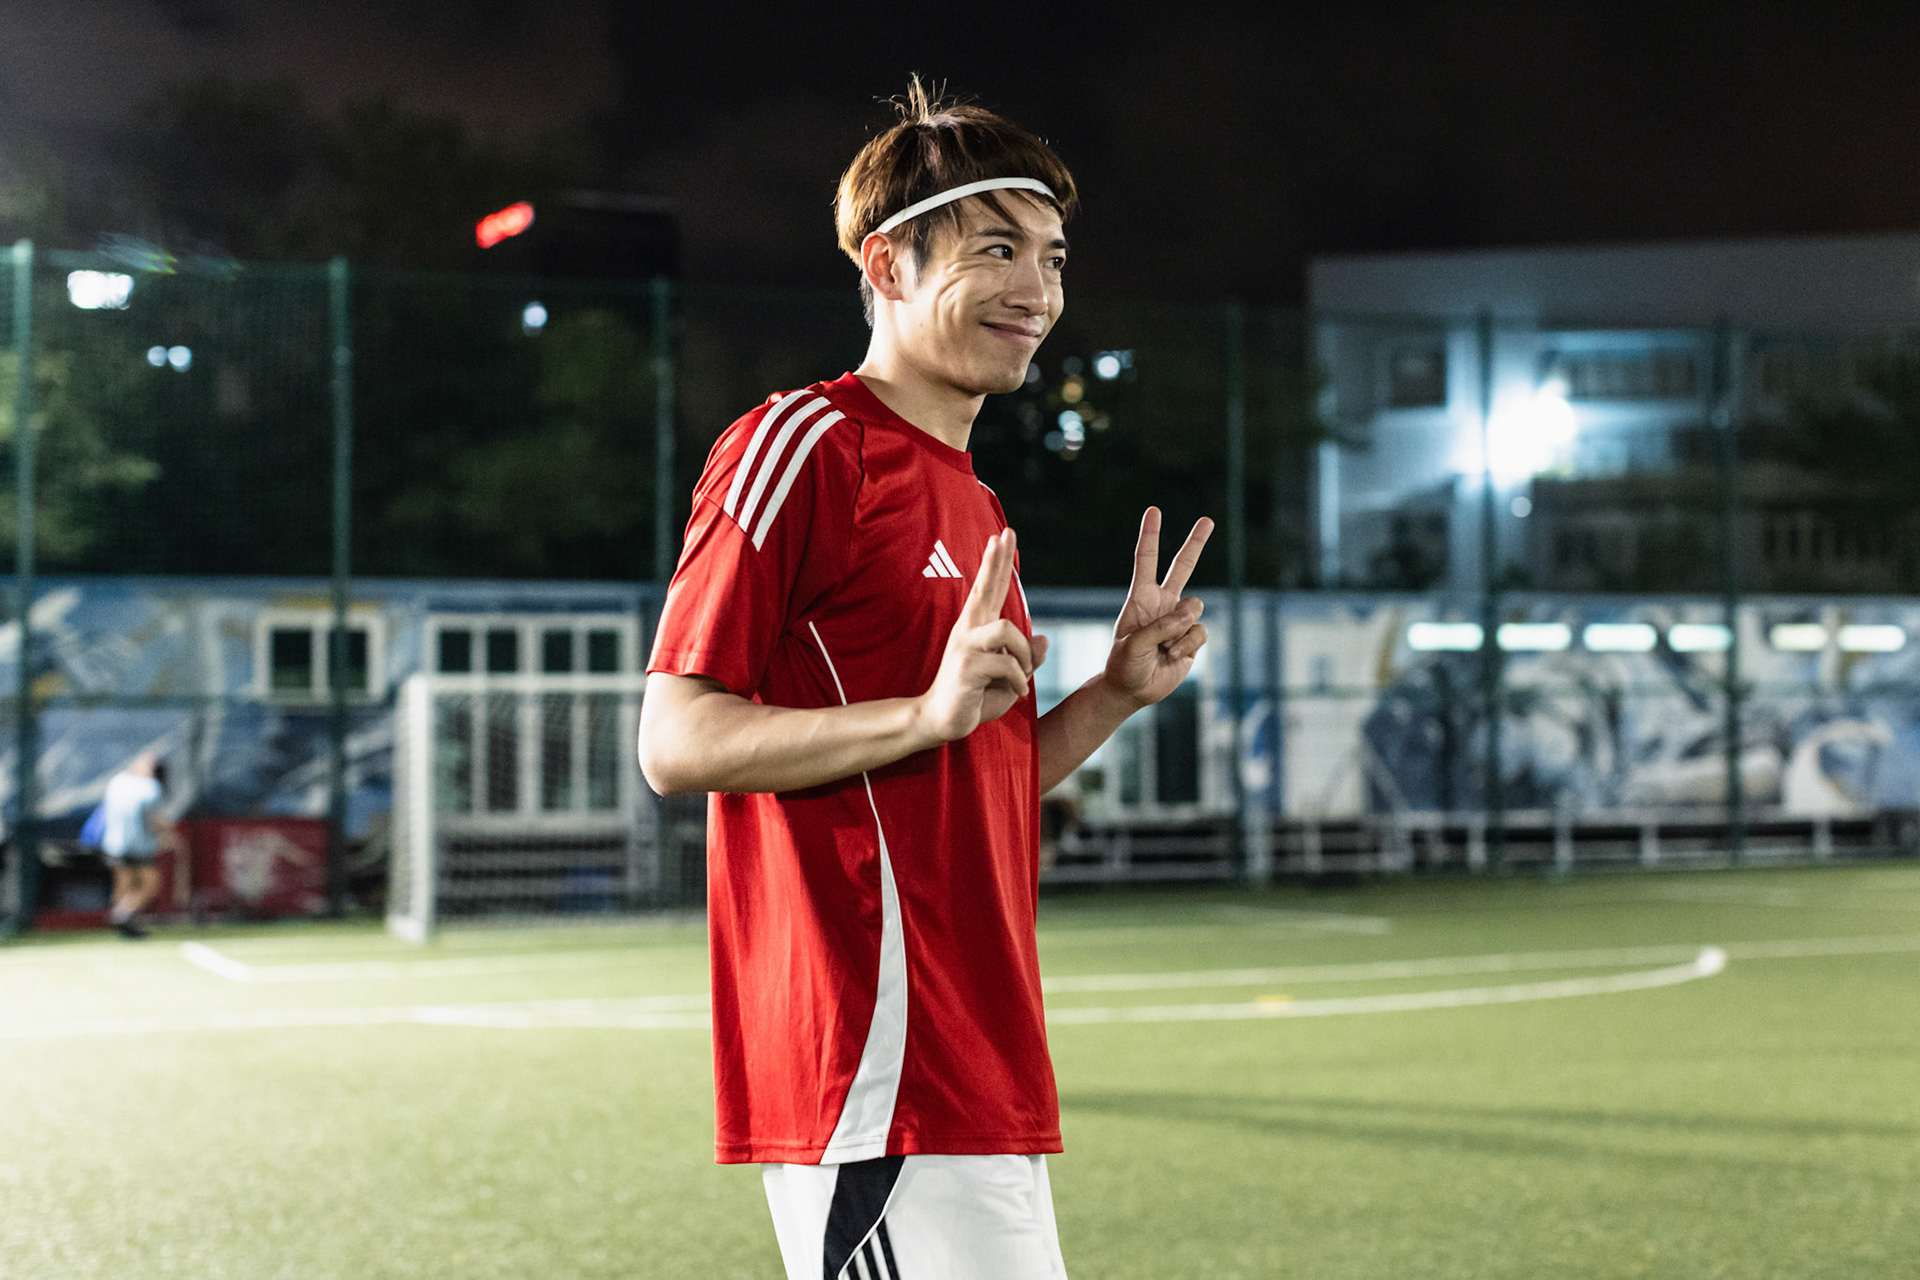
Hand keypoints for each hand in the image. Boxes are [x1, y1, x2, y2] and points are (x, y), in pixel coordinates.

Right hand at [917, 529, 1050, 741]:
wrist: (941, 719)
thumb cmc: (975, 696)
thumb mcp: (1010, 676)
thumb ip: (1027, 658)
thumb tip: (1045, 639)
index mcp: (978, 627)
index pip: (990, 588)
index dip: (997, 562)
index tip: (1002, 535)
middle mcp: (969, 630)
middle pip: (986, 587)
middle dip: (997, 561)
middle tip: (1005, 533)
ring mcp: (966, 646)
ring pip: (1008, 630)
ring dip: (1024, 656)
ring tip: (1022, 676)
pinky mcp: (967, 666)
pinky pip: (1007, 664)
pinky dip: (1019, 681)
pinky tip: (1015, 692)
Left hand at [1106, 507, 1211, 708]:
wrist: (1133, 690)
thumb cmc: (1125, 665)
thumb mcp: (1134, 645)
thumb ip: (1161, 627)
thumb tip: (1192, 613)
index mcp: (1142, 597)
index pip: (1147, 560)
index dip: (1151, 535)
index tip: (1154, 511)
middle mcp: (1163, 603)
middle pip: (1183, 566)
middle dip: (1195, 543)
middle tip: (1208, 520)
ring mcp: (1179, 620)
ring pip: (1195, 607)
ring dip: (1181, 629)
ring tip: (1164, 648)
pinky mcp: (1192, 638)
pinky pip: (1200, 633)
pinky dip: (1187, 647)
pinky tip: (1172, 658)